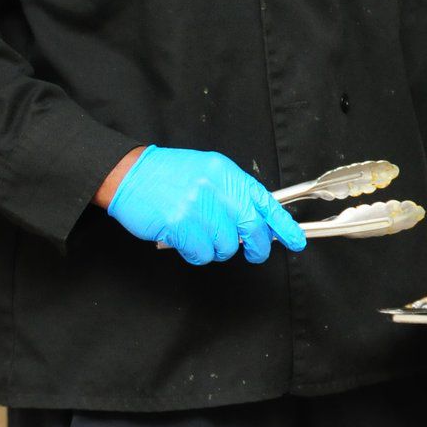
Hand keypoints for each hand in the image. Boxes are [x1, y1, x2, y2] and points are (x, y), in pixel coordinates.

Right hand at [106, 146, 306, 264]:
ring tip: (199, 235)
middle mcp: (216, 188)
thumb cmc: (167, 176)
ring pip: (226, 246)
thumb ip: (232, 193)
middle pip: (252, 228)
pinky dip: (196, 253)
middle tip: (255, 253)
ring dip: (215, 249)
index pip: (264, 201)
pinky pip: (202, 253)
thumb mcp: (207, 172)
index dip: (283, 225)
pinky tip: (184, 241)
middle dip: (257, 246)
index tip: (297, 241)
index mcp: (226, 173)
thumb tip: (257, 222)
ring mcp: (198, 207)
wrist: (129, 174)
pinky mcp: (180, 225)